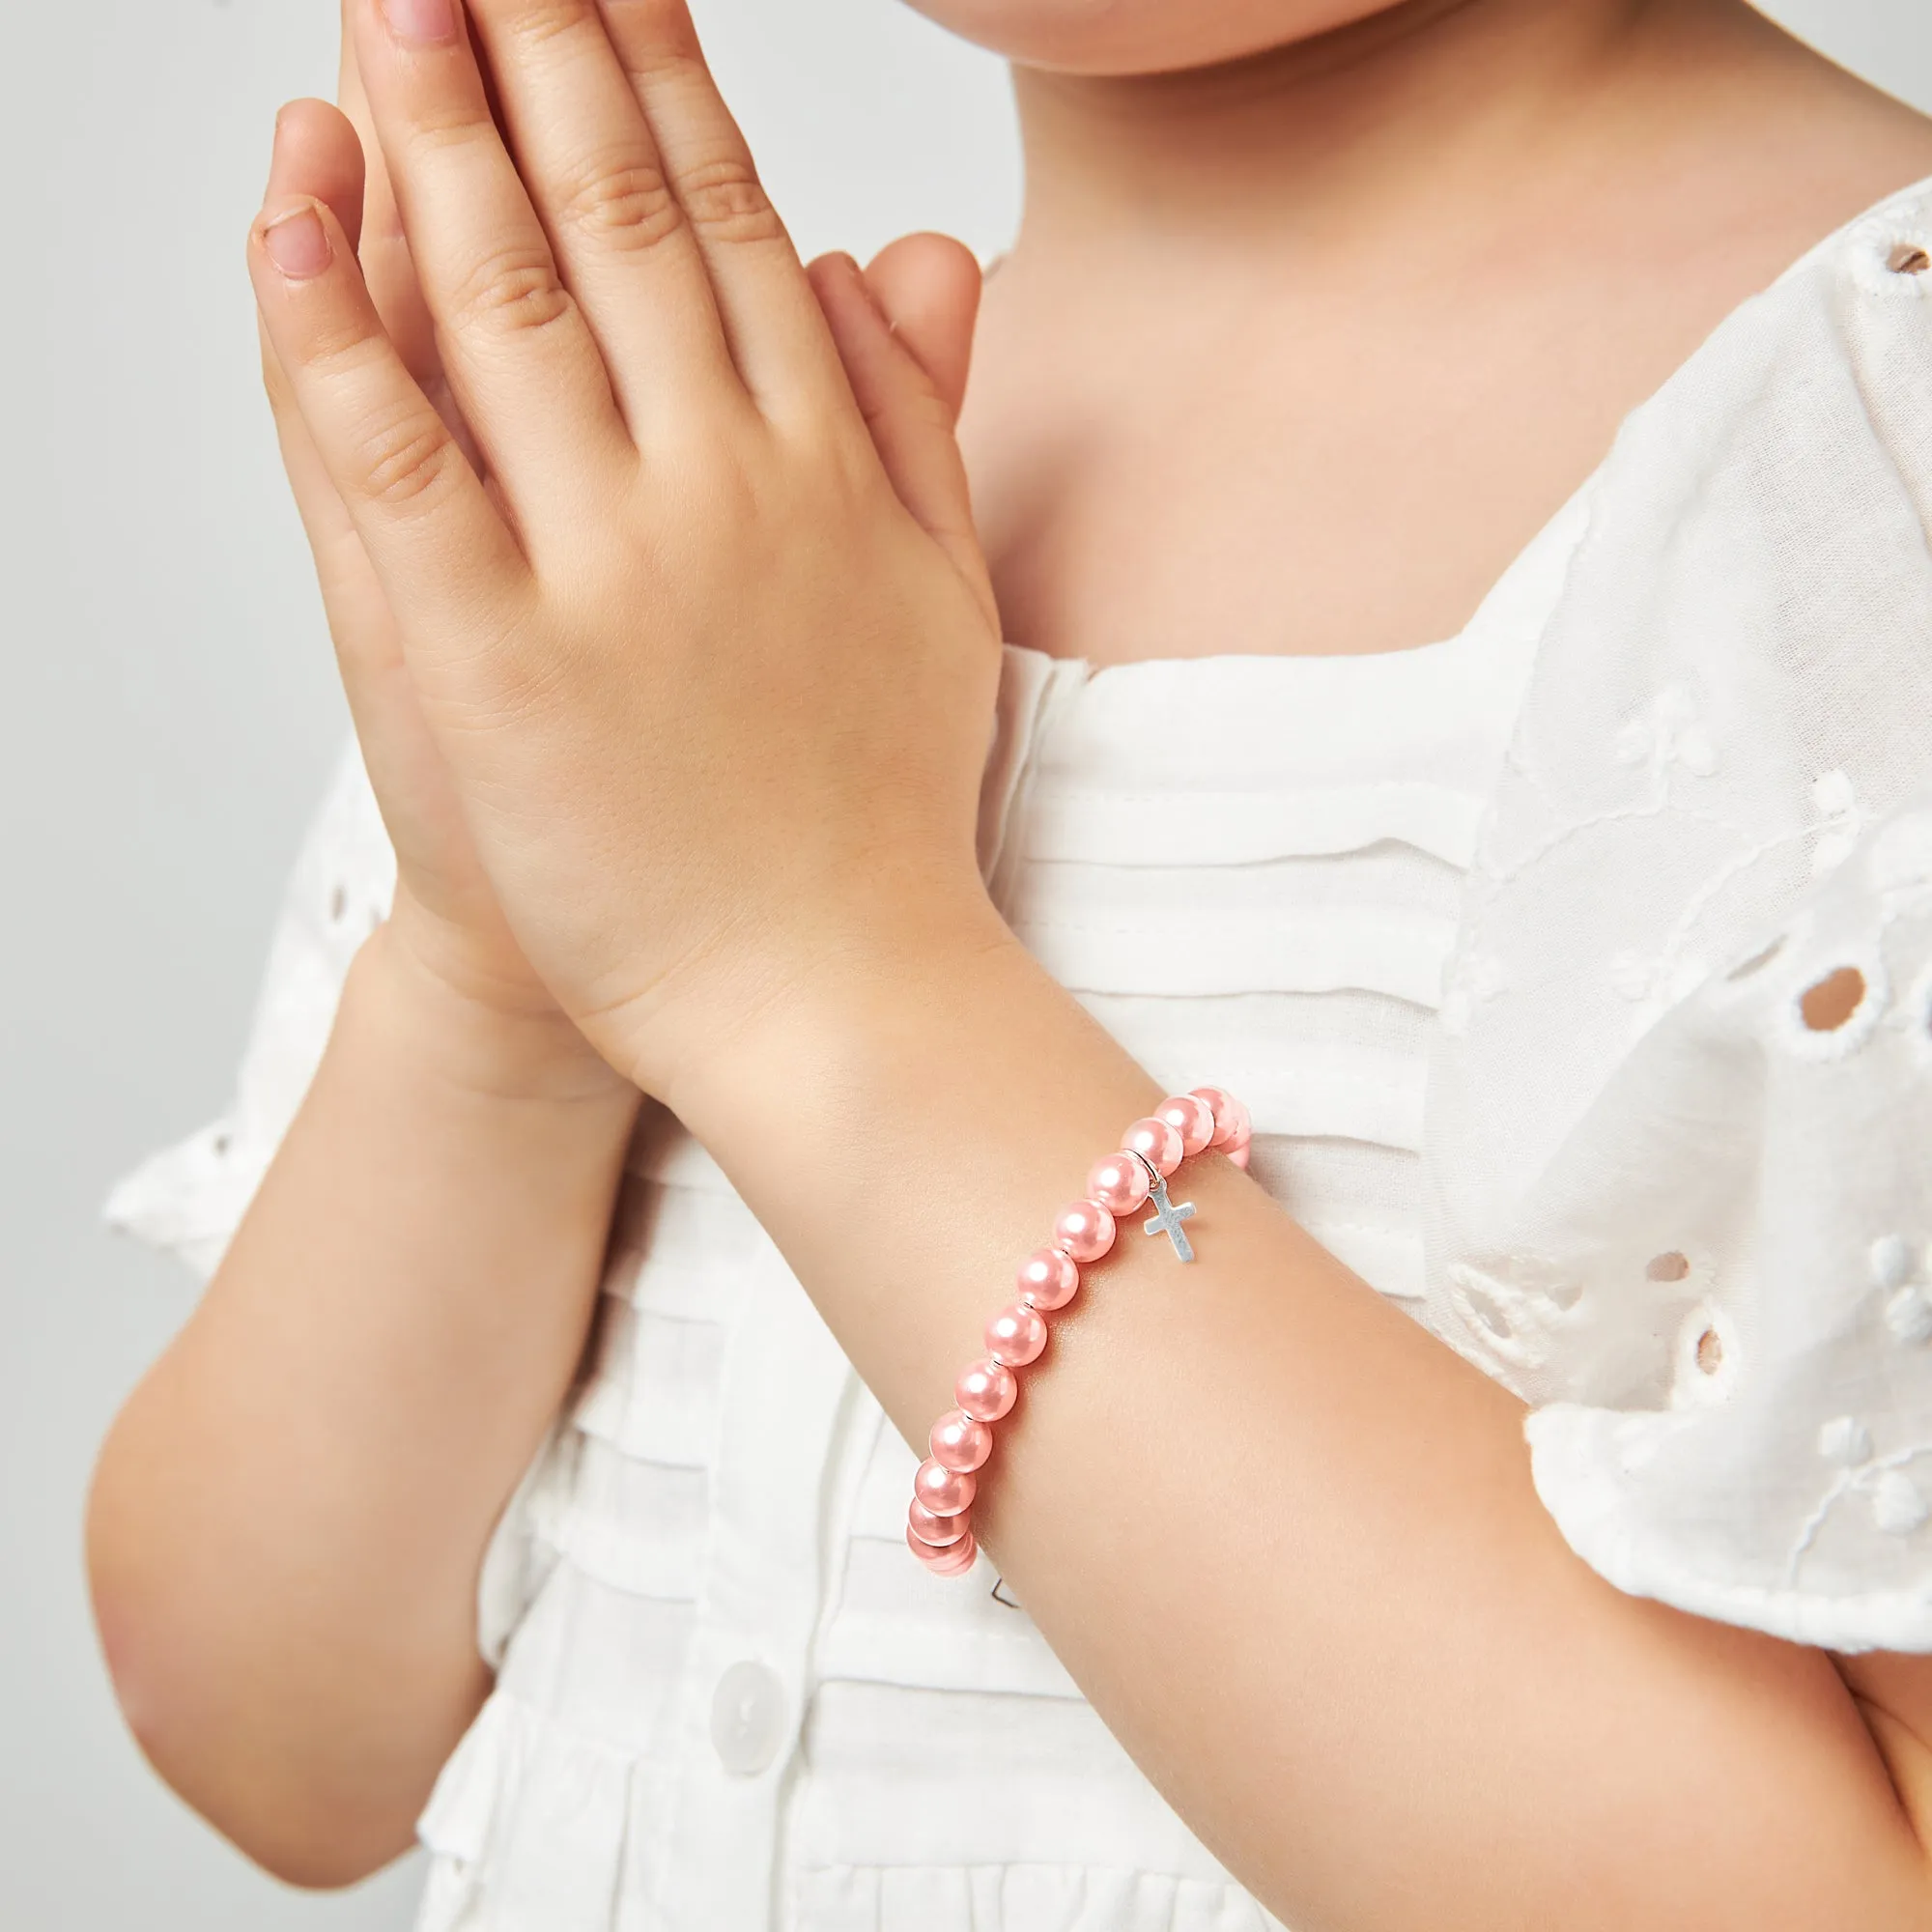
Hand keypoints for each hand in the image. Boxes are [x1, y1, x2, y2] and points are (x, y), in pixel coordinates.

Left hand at [250, 0, 999, 1100]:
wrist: (831, 997)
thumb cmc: (880, 815)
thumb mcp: (942, 600)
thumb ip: (912, 420)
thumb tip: (889, 251)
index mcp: (824, 468)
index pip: (731, 227)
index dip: (662, 78)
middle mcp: (723, 487)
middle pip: (617, 227)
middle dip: (537, 52)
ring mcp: (610, 569)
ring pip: (509, 309)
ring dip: (434, 135)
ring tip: (392, 1)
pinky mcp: (500, 663)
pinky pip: (400, 469)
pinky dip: (334, 337)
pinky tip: (289, 216)